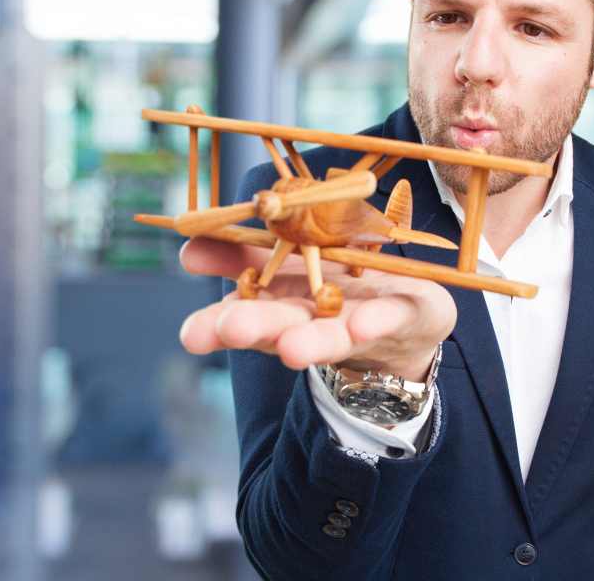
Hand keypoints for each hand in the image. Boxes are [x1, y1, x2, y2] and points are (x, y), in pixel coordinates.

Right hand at [177, 238, 455, 380]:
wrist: (406, 320)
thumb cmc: (336, 284)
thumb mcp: (282, 260)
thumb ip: (238, 253)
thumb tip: (188, 245)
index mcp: (281, 303)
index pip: (241, 313)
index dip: (215, 324)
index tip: (192, 336)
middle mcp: (313, 320)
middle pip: (280, 328)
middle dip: (255, 329)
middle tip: (229, 331)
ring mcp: (357, 323)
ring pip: (329, 335)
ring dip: (310, 343)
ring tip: (291, 348)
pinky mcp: (400, 316)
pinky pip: (386, 319)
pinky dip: (373, 323)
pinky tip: (359, 324)